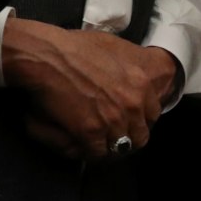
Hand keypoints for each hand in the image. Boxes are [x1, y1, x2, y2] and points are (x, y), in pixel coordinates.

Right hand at [3, 19, 178, 160]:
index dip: (139, 119)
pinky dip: (89, 152)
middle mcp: (134, 104)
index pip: (153, 114)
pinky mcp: (90, 132)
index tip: (127, 120)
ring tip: (96, 143)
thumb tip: (138, 75)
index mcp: (143, 84)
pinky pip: (96, 153)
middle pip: (140, 135)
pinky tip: (80, 144)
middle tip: (112, 135)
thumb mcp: (116, 49)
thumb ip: (131, 68)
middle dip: (127, 136)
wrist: (47, 56)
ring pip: (121, 147)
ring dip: (109, 146)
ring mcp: (113, 120)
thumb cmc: (76, 47)